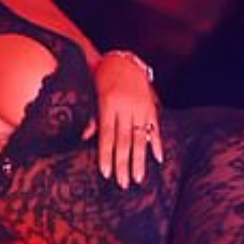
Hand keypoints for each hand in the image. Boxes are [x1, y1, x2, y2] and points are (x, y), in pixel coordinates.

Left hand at [83, 53, 162, 188]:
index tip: (106, 173)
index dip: (106, 154)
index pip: (107, 134)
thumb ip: (91, 115)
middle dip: (123, 163)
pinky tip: (158, 159)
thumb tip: (85, 136)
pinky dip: (157, 144)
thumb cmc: (102, 78)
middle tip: (123, 184)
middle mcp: (126, 106)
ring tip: (138, 178)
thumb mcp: (92, 92)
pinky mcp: (151, 106)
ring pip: (140, 137)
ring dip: (139, 160)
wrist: (123, 60)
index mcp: (108, 102)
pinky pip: (155, 128)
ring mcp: (141, 107)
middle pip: (124, 140)